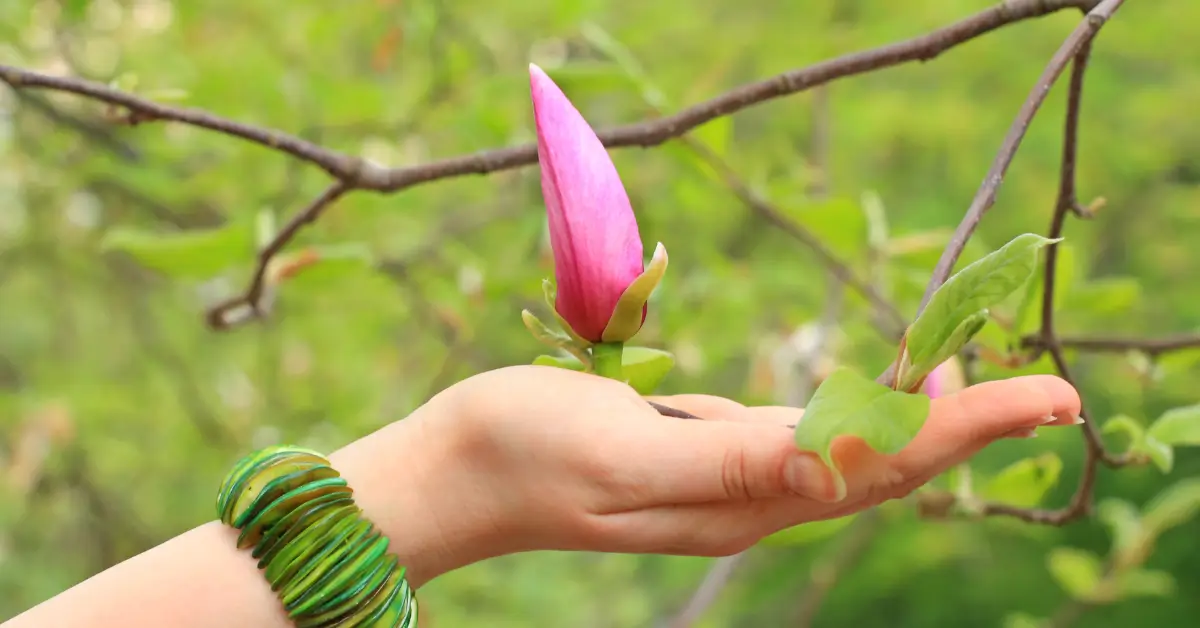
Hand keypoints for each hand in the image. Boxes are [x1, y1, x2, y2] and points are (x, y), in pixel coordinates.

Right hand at [337, 365, 1081, 585]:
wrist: (456, 468)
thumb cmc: (527, 450)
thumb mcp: (626, 453)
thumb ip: (733, 462)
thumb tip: (839, 468)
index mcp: (741, 500)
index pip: (880, 463)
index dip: (968, 428)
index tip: (1047, 399)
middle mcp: (747, 498)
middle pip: (882, 463)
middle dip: (967, 426)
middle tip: (1046, 390)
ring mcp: (722, 481)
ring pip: (846, 451)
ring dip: (917, 418)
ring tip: (972, 378)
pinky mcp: (695, 456)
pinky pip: (796, 436)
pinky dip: (849, 411)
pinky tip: (864, 393)